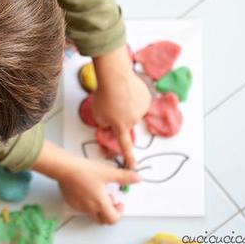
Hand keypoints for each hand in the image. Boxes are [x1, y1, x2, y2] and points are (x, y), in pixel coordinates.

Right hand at [58, 157, 139, 223]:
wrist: (64, 168)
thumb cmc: (86, 171)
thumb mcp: (108, 172)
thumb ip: (124, 177)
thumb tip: (138, 178)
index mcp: (100, 204)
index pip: (113, 219)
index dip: (119, 213)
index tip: (120, 203)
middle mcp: (90, 209)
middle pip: (103, 220)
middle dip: (110, 212)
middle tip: (111, 200)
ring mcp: (80, 207)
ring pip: (93, 214)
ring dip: (100, 208)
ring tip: (99, 192)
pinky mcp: (72, 203)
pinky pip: (83, 208)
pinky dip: (89, 204)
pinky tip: (88, 190)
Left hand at [92, 45, 151, 168]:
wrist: (116, 76)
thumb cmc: (104, 95)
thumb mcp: (98, 114)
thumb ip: (104, 123)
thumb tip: (110, 124)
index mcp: (121, 126)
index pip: (125, 145)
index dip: (129, 157)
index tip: (134, 167)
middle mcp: (134, 120)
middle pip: (126, 121)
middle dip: (120, 115)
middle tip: (111, 103)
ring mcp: (142, 109)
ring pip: (133, 110)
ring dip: (127, 105)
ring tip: (118, 95)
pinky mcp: (146, 98)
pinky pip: (139, 100)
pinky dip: (133, 96)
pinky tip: (126, 90)